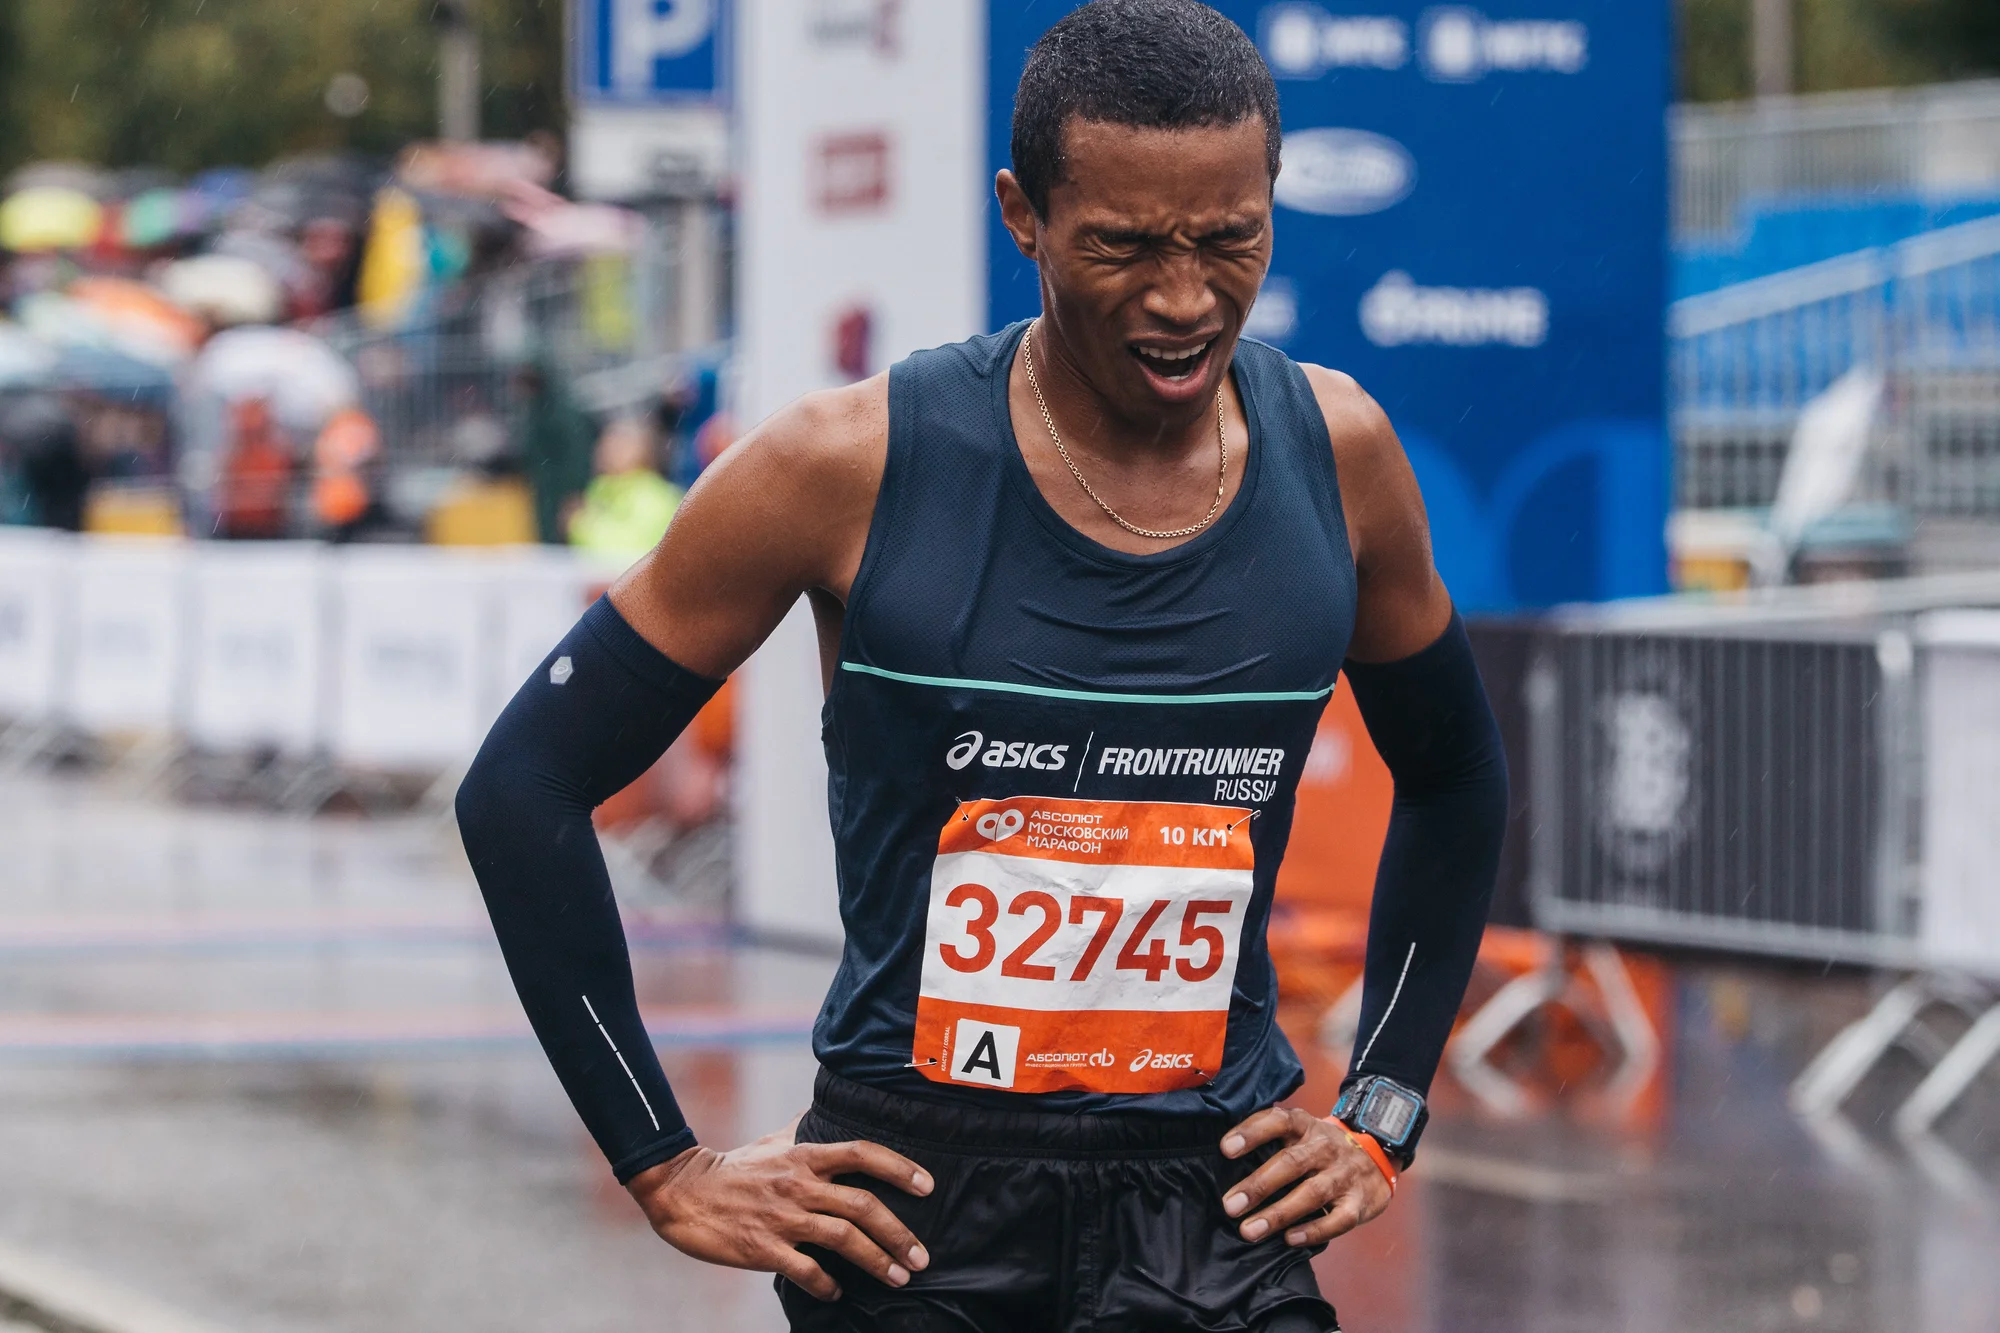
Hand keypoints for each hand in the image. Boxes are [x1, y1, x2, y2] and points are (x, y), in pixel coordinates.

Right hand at [626, 1122, 934, 1301]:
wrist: (683, 1191)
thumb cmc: (734, 1168)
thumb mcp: (774, 1142)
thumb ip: (807, 1134)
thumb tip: (833, 1118)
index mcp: (805, 1156)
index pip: (862, 1154)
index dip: (899, 1168)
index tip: (928, 1186)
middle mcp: (799, 1184)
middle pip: (862, 1205)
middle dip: (898, 1233)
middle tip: (922, 1257)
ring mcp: (782, 1217)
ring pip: (843, 1239)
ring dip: (877, 1261)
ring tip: (898, 1277)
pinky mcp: (762, 1248)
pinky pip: (806, 1270)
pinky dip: (828, 1284)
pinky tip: (839, 1292)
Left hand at [1219, 1107, 1392, 1246]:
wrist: (1377, 1155)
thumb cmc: (1321, 1148)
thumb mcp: (1301, 1132)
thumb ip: (1271, 1139)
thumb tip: (1223, 1160)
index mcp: (1305, 1126)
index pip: (1278, 1121)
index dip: (1252, 1132)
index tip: (1226, 1149)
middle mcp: (1324, 1147)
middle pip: (1291, 1163)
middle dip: (1259, 1185)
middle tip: (1230, 1206)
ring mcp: (1343, 1175)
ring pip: (1311, 1193)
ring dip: (1279, 1213)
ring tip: (1249, 1230)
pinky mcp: (1358, 1203)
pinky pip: (1337, 1220)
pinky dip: (1313, 1231)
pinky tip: (1289, 1239)